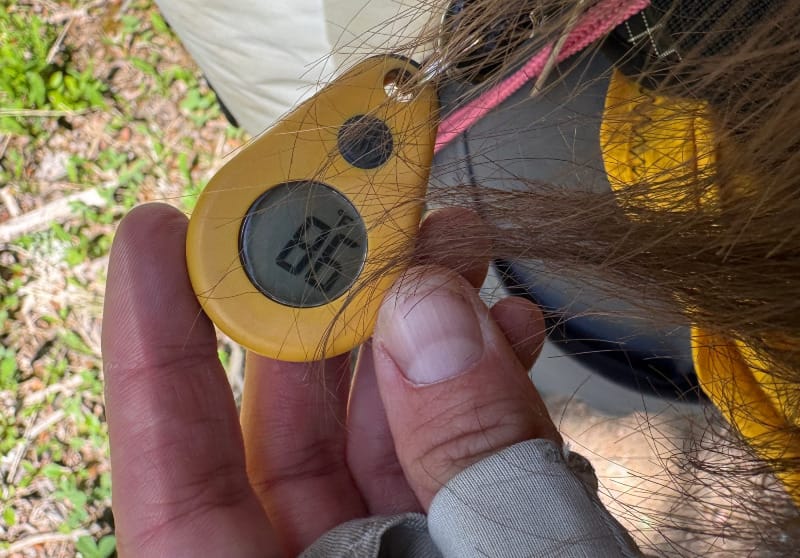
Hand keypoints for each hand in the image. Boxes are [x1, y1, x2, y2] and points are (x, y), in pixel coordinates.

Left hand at [102, 203, 558, 556]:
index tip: (159, 233)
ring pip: (372, 434)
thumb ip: (470, 450)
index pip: (170, 469)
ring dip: (421, 331)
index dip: (157, 344)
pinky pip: (442, 463)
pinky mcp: (446, 555)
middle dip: (329, 305)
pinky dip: (478, 395)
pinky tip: (509, 335)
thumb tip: (429, 311)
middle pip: (282, 429)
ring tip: (461, 252)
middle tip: (366, 215)